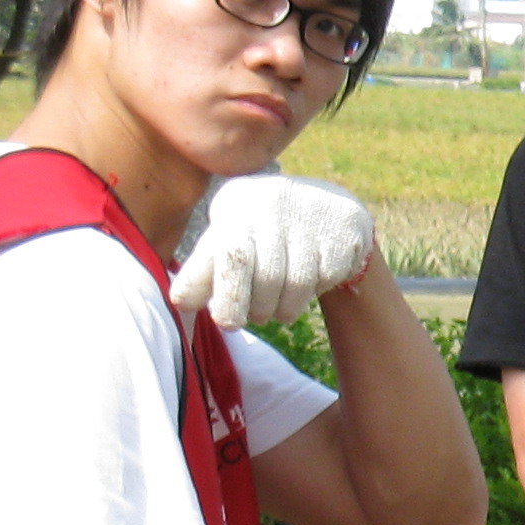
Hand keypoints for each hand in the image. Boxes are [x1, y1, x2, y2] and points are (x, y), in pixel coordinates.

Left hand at [167, 175, 376, 327]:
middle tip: (255, 318)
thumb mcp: (226, 239)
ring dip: (286, 308)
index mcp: (238, 210)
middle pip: (268, 276)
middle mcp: (274, 206)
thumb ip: (203, 270)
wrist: (319, 200)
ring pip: (299, 282)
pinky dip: (316, 290)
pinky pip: (327, 276)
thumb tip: (180, 303)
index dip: (230, 295)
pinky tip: (310, 284)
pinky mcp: (344, 229)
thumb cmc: (258, 231)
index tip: (226, 324)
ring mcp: (312, 216)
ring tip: (279, 312)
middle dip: (258, 308)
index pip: (233, 257)